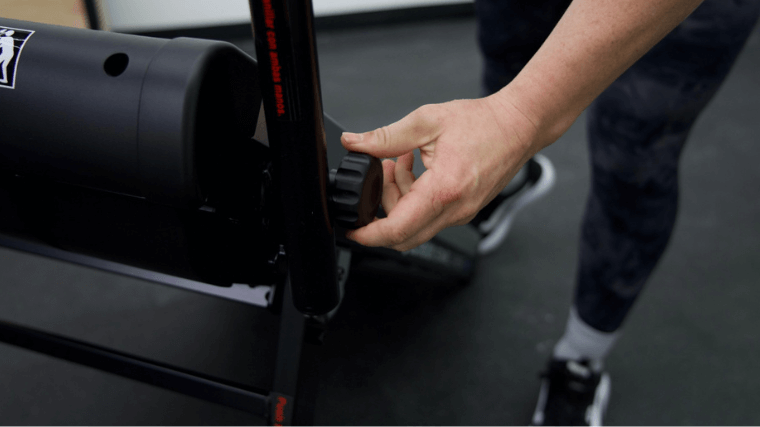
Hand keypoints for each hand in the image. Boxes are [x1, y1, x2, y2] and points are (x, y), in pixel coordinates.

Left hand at [340, 94, 540, 250]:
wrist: (519, 125)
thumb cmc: (483, 122)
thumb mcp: (427, 122)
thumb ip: (386, 137)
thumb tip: (354, 143)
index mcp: (444, 190)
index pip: (397, 229)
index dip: (368, 235)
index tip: (351, 229)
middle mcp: (455, 210)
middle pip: (403, 235)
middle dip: (382, 210)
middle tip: (381, 176)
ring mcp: (462, 214)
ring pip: (416, 225)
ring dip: (399, 200)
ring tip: (399, 163)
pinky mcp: (465, 210)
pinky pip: (431, 217)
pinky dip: (415, 199)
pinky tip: (416, 169)